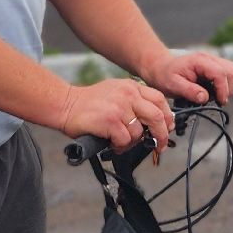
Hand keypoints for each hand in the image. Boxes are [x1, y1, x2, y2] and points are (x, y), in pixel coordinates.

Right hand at [54, 78, 175, 155]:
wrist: (65, 105)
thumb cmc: (89, 104)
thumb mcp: (116, 92)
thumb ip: (134, 101)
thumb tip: (153, 122)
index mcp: (132, 87)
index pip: (159, 99)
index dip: (167, 116)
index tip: (168, 128)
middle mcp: (128, 94)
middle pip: (156, 116)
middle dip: (161, 135)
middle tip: (159, 146)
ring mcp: (120, 107)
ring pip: (139, 132)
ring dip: (131, 143)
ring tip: (120, 142)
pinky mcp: (110, 120)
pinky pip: (125, 140)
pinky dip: (120, 146)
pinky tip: (111, 143)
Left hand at [143, 50, 232, 104]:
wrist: (160, 68)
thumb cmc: (165, 75)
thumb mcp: (173, 85)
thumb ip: (189, 91)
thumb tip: (204, 98)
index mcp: (199, 61)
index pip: (220, 73)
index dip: (222, 89)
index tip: (219, 101)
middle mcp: (208, 58)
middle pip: (230, 70)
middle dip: (227, 87)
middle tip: (218, 100)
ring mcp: (212, 61)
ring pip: (231, 70)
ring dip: (227, 85)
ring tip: (217, 96)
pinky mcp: (213, 66)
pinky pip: (226, 73)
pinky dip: (224, 83)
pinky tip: (214, 91)